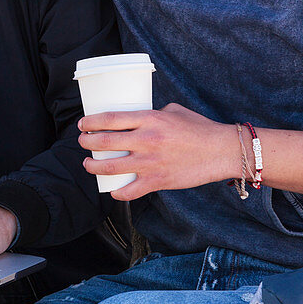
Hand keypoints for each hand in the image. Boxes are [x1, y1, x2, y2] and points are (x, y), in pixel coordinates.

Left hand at [78, 103, 240, 200]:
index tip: (82, 124)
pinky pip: (129, 191)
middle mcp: (147, 140)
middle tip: (82, 142)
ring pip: (110, 167)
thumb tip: (136, 120)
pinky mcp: (158, 181)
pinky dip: (117, 192)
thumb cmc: (199, 128)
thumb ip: (152, 114)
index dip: (91, 122)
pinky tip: (113, 189)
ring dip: (93, 166)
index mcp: (150, 119)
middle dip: (87, 142)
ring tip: (88, 164)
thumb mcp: (173, 111)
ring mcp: (151, 163)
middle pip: (105, 142)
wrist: (220, 151)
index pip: (111, 119)